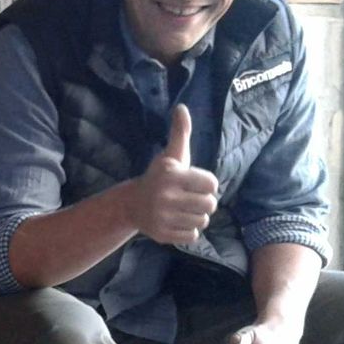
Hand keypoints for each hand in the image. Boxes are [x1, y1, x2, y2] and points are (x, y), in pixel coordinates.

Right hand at [129, 104, 217, 245]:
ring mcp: (163, 217)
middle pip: (210, 204)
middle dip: (204, 202)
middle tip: (191, 199)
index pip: (212, 184)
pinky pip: (192, 236)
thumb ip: (180, 133)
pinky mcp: (162, 234)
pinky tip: (178, 221)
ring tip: (184, 210)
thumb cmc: (160, 178)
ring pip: (202, 221)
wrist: (132, 204)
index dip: (206, 183)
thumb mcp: (171, 155)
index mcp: (171, 175)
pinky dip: (189, 230)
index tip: (194, 183)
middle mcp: (166, 196)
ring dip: (197, 216)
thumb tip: (182, 108)